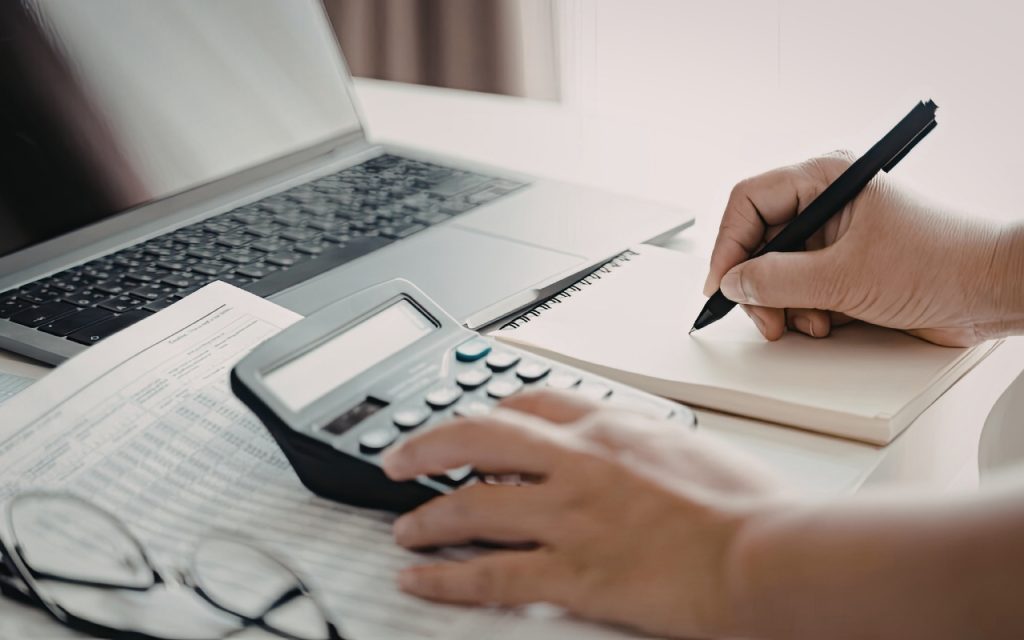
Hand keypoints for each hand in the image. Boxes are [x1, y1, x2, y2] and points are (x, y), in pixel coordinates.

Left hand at [381, 390, 787, 638]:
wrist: (767, 552)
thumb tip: (641, 452)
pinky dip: (445, 578)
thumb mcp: (696, 450)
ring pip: (472, 505)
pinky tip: (421, 579)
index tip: (477, 422)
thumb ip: (651, 445)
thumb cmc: (751, 507)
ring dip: (427, 517)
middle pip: (479, 437)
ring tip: (405, 528)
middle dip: (429, 446)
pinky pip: (490, 575)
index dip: (493, 412)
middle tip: (402, 459)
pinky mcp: (570, 572)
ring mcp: (568, 516)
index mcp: (613, 427)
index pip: (533, 403)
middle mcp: (578, 462)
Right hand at [704, 152, 1015, 345]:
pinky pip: (801, 289)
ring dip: (785, 304)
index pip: (748, 202)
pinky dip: (805, 311)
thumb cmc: (942, 262)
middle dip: (758, 285)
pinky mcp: (844, 267)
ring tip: (810, 321)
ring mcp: (835, 237)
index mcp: (826, 178)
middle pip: (759, 241)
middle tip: (766, 316)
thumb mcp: (846, 276)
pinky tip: (827, 321)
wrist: (993, 292)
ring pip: (777, 271)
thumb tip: (734, 282)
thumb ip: (779, 280)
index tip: (722, 283)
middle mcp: (826, 203)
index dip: (727, 244)